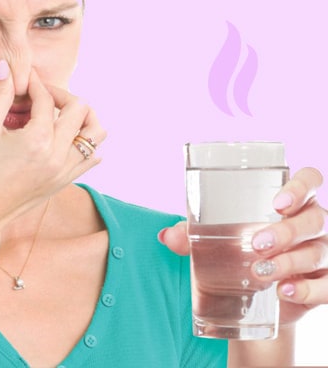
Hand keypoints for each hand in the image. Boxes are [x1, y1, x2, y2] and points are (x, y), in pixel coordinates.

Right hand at [0, 63, 105, 228]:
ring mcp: (65, 171)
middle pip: (81, 109)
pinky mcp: (64, 182)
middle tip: (42, 96)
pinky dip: (84, 142)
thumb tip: (7, 69)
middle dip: (62, 96)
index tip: (25, 80)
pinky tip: (63, 138)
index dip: (35, 84)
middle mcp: (58, 155)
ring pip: (97, 134)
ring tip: (61, 115)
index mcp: (38, 140)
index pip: (47, 99)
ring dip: (83, 118)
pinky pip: (91, 157)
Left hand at [159, 167, 327, 324]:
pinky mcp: (323, 283)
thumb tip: (166, 235)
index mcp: (291, 201)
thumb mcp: (216, 241)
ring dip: (290, 261)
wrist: (254, 299)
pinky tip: (286, 292)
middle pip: (313, 217)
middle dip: (287, 230)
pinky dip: (308, 289)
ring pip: (318, 250)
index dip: (301, 185)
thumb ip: (193, 236)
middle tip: (257, 243)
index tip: (278, 202)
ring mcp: (321, 252)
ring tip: (262, 274)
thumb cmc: (238, 251)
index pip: (310, 180)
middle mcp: (312, 223)